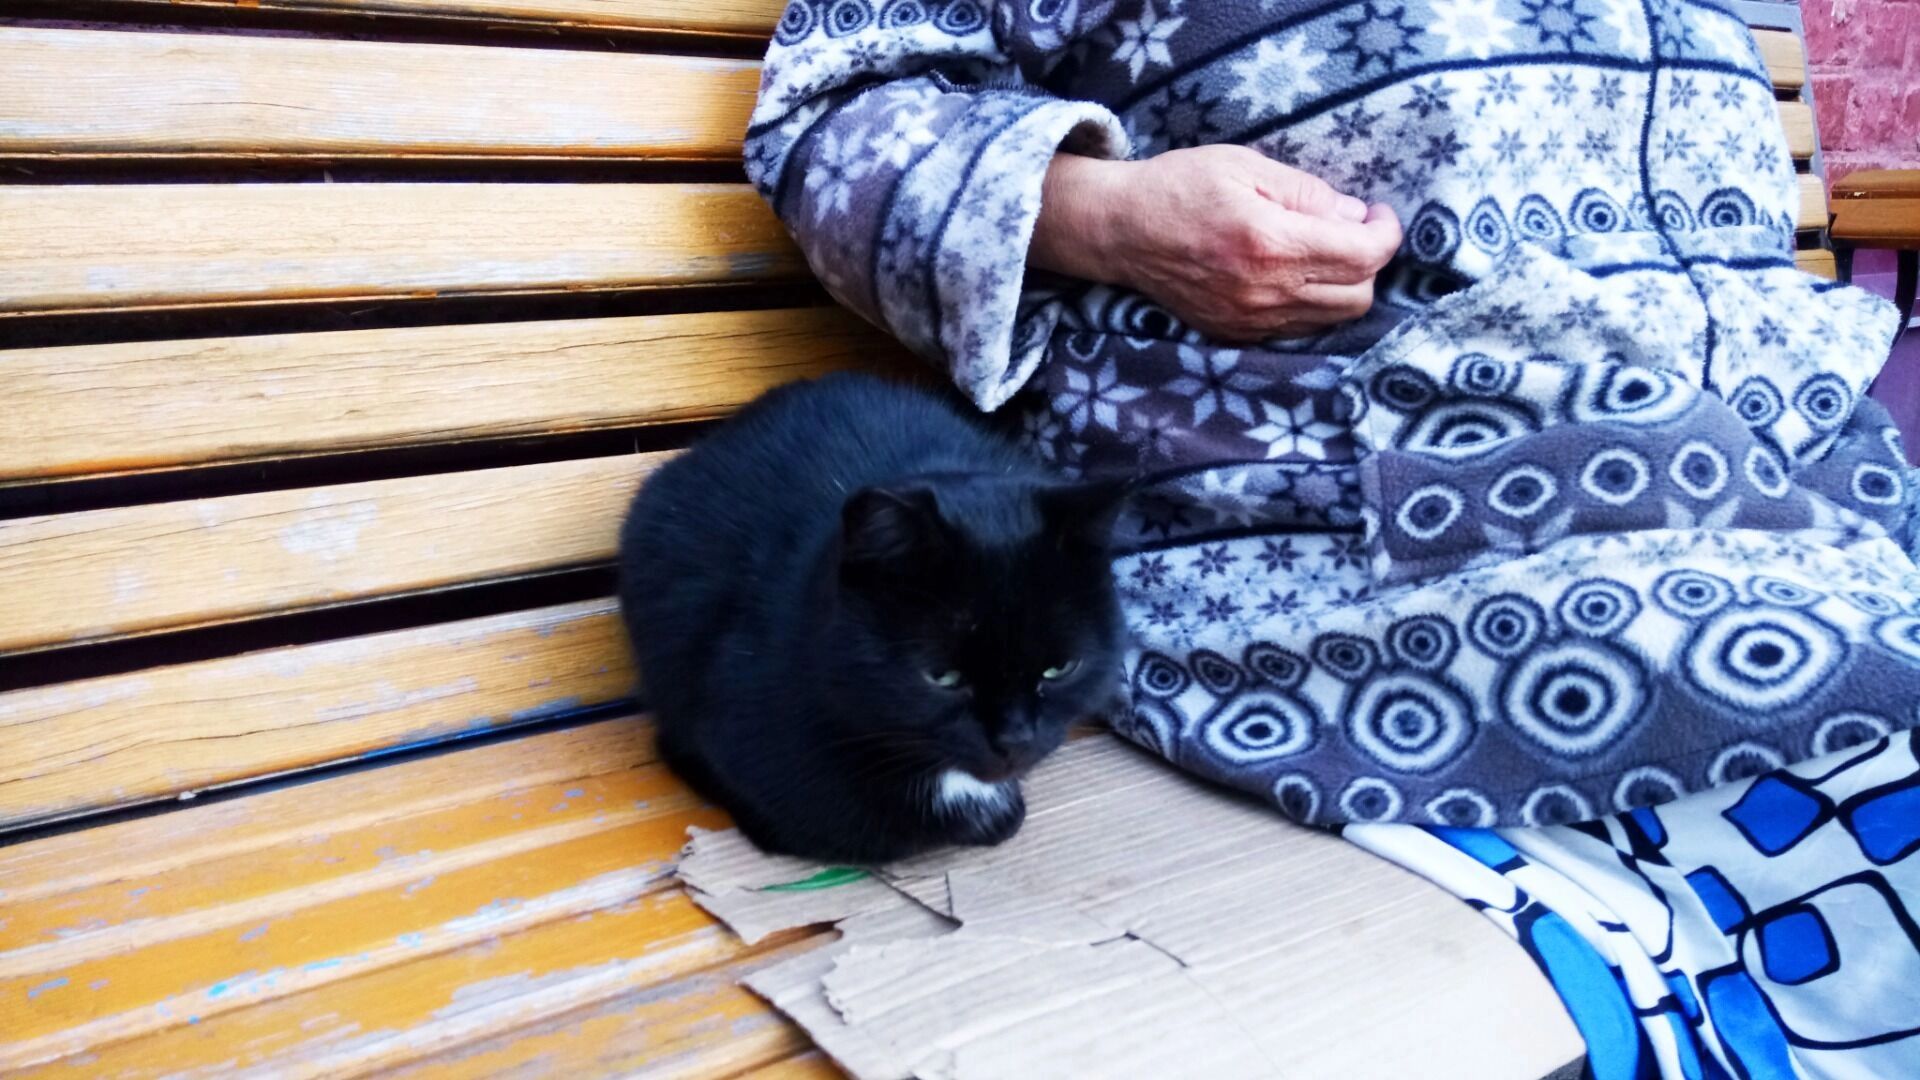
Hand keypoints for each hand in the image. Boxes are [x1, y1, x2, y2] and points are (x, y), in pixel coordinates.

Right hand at [1029, 146, 1402, 340]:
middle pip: (1358, 297)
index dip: (1386, 233)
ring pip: (1332, 319)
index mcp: (1270, 243)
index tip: (1378, 214)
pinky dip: (1309, 303)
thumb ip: (1308, 193)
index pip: (1364, 256)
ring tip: (1321, 252)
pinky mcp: (1235, 333)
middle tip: (1351, 231)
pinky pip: (1297, 328)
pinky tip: (1292, 274)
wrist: (1120, 231)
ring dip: (1342, 286)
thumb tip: (1356, 217)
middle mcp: (1264, 292)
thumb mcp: (1247, 167)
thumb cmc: (1180, 186)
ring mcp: (1249, 320)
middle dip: (1368, 262)